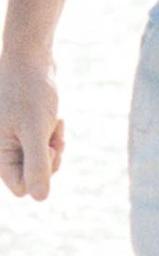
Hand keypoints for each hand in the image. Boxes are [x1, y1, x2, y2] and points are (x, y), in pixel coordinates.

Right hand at [0, 54, 64, 201]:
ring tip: (54, 123)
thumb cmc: (30, 90)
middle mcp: (2, 146)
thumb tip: (39, 198)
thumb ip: (37, 164)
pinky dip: (53, 135)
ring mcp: (14, 137)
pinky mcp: (25, 129)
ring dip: (54, 146)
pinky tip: (56, 118)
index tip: (45, 150)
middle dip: (49, 158)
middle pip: (33, 177)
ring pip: (42, 161)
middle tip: (53, 136)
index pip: (20, 189)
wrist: (31, 57)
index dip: (38, 176)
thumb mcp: (35, 129)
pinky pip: (44, 145)